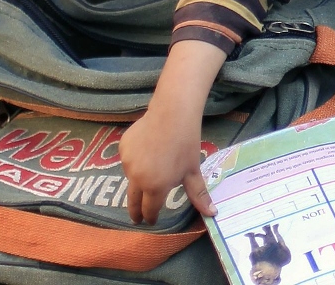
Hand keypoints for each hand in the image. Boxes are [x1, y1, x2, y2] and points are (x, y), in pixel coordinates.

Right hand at [120, 40, 225, 224]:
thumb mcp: (193, 171)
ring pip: (132, 178)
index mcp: (155, 187)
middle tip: (136, 218)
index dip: (151, 217)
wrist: (172, 113)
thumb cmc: (186, 144)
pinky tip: (147, 150)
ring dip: (139, 180)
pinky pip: (128, 160)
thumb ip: (199, 195)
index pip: (149, 210)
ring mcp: (127, 163)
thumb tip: (212, 214)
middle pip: (134, 201)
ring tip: (152, 168)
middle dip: (136, 211)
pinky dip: (136, 160)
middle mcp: (137, 179)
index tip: (151, 220)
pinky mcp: (122, 148)